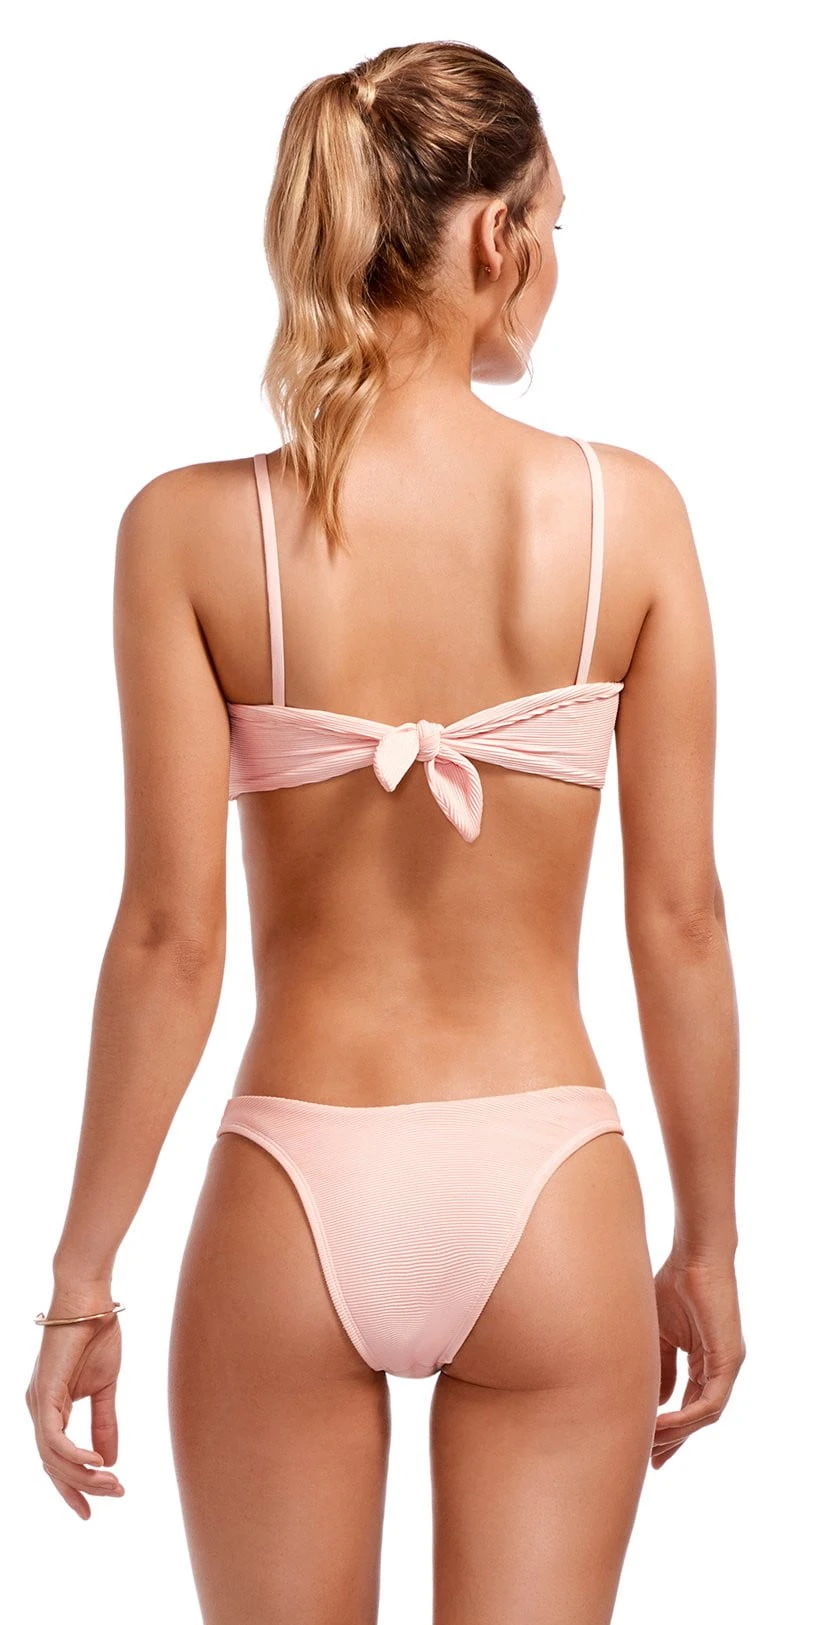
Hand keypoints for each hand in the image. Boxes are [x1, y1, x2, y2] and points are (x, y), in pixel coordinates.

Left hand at [26, 1289, 124, 1517]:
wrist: (91, 1299)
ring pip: (52, 1457)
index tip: (95, 1507)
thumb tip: (109, 1459)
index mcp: (50, 1408)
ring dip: (84, 1475)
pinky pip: (53, 1437)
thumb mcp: (105, 1387)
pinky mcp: (44, 1394)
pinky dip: (73, 1454)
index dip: (74, 1486)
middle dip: (83, 1486)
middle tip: (116, 1494)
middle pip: (53, 1465)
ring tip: (113, 1482)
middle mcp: (38, 1409)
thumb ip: (105, 1422)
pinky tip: (96, 1462)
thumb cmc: (97, 1334)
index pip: (56, 1460)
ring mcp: (38, 1402)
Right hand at [651, 1251, 744, 1468]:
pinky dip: (686, 1417)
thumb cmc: (673, 1285)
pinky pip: (710, 1402)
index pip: (691, 1403)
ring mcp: (728, 1366)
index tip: (649, 1444)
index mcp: (706, 1360)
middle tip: (652, 1461)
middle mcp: (721, 1367)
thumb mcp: (659, 1334)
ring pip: (706, 1415)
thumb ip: (659, 1367)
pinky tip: (662, 1424)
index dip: (671, 1427)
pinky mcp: (729, 1361)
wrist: (692, 1256)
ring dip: (678, 1433)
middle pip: (700, 1417)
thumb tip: (656, 1402)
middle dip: (675, 1440)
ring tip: (649, 1443)